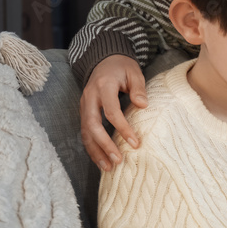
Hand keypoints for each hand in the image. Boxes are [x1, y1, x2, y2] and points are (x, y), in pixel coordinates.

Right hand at [80, 54, 147, 170]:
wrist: (103, 59)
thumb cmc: (122, 67)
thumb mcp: (134, 72)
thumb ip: (138, 88)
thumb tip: (143, 105)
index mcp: (104, 86)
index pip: (111, 111)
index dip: (122, 128)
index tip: (135, 143)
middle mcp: (90, 97)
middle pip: (92, 125)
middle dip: (104, 145)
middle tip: (118, 160)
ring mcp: (84, 105)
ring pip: (85, 132)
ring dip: (95, 151)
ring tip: (108, 167)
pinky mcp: (84, 111)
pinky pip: (85, 132)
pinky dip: (92, 147)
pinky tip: (101, 160)